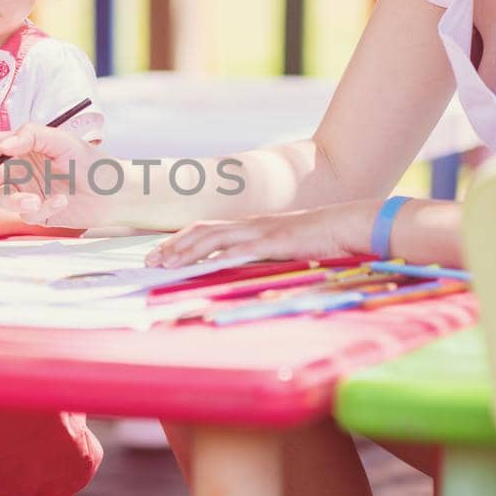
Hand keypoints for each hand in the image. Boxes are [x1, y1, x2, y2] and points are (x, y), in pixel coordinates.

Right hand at [0, 124, 107, 227]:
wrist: (113, 192)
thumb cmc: (89, 160)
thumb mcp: (62, 140)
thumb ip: (32, 136)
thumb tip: (4, 143)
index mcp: (21, 146)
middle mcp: (18, 168)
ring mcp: (24, 191)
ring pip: (1, 199)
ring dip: (15, 202)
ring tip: (36, 202)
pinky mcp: (34, 212)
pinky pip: (24, 213)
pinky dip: (41, 209)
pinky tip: (60, 202)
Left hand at [146, 201, 376, 267]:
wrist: (345, 225)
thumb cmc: (316, 240)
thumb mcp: (279, 249)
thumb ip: (257, 256)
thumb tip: (233, 270)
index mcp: (247, 228)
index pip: (204, 231)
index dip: (178, 242)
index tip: (158, 256)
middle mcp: (248, 226)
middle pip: (201, 231)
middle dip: (172, 246)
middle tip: (149, 261)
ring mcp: (261, 231)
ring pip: (215, 238)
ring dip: (188, 250)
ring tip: (167, 264)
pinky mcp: (276, 241)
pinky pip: (245, 249)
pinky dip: (224, 256)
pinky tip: (208, 265)